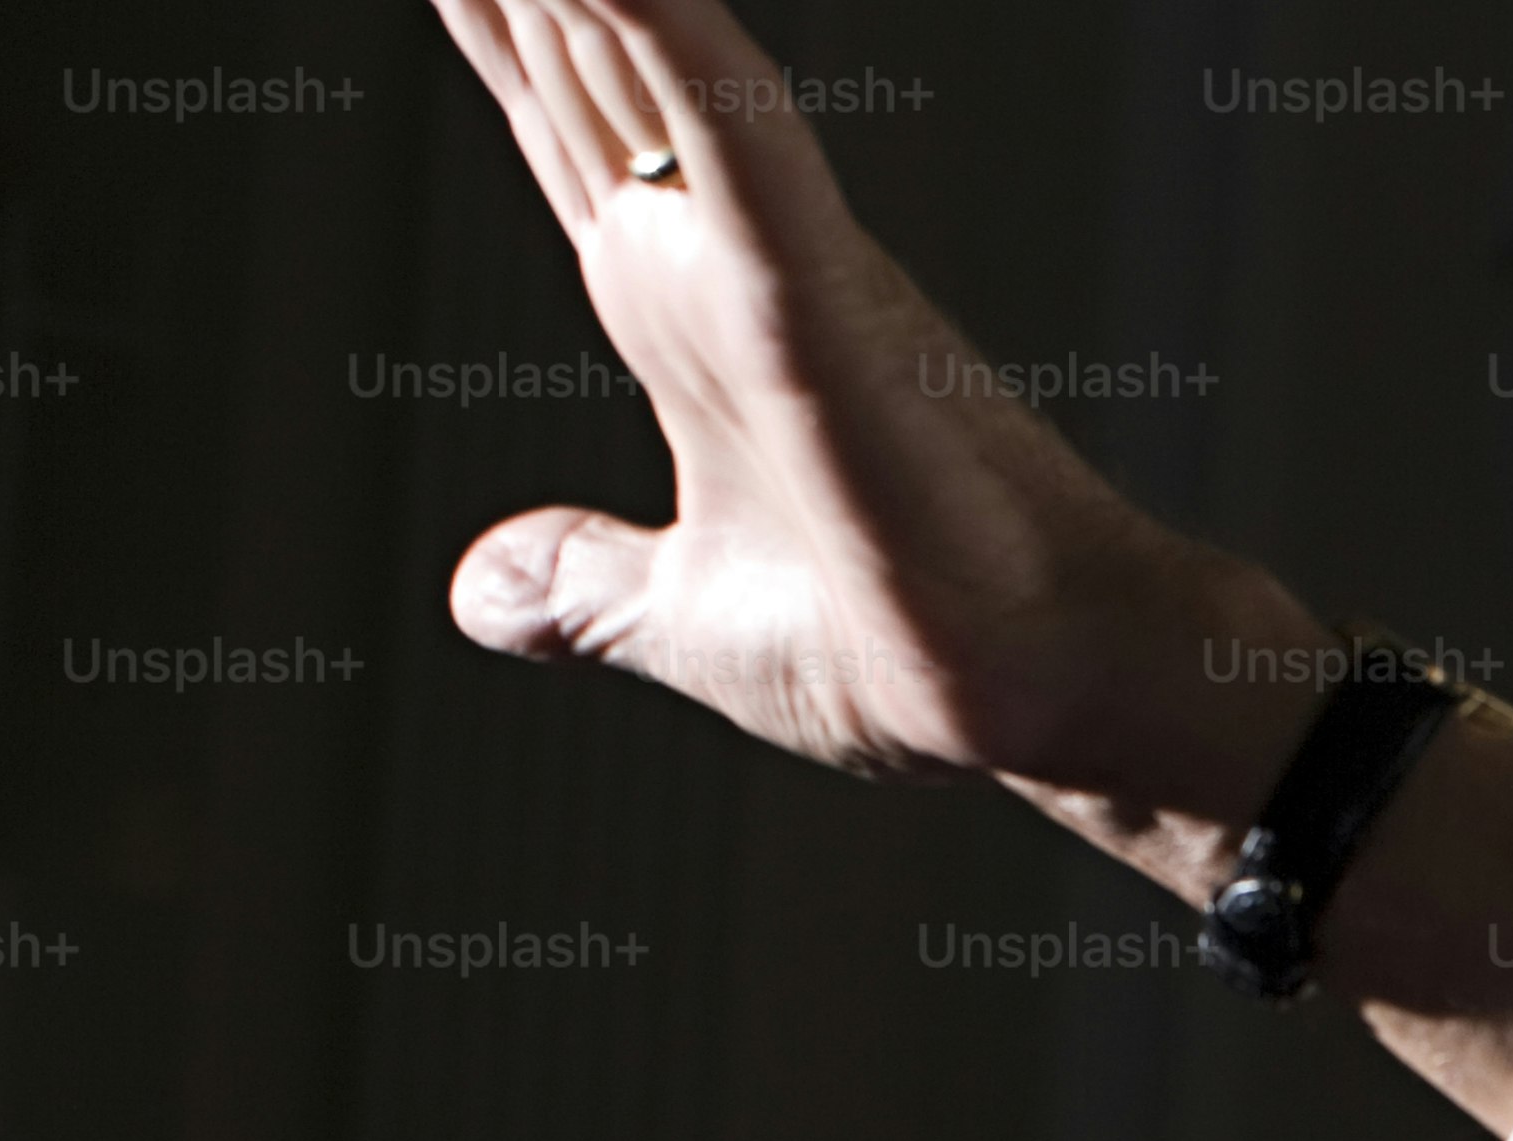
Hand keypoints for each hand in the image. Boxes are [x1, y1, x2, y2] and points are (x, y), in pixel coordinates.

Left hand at [420, 0, 1277, 781]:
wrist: (1030, 701)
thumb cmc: (900, 649)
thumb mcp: (688, 617)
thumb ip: (586, 586)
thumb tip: (481, 594)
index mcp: (678, 309)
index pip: (563, 123)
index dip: (499, 24)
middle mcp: (714, 255)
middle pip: (584, 53)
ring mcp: (761, 261)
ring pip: (641, 52)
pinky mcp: (812, 302)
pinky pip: (730, 138)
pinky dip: (670, 36)